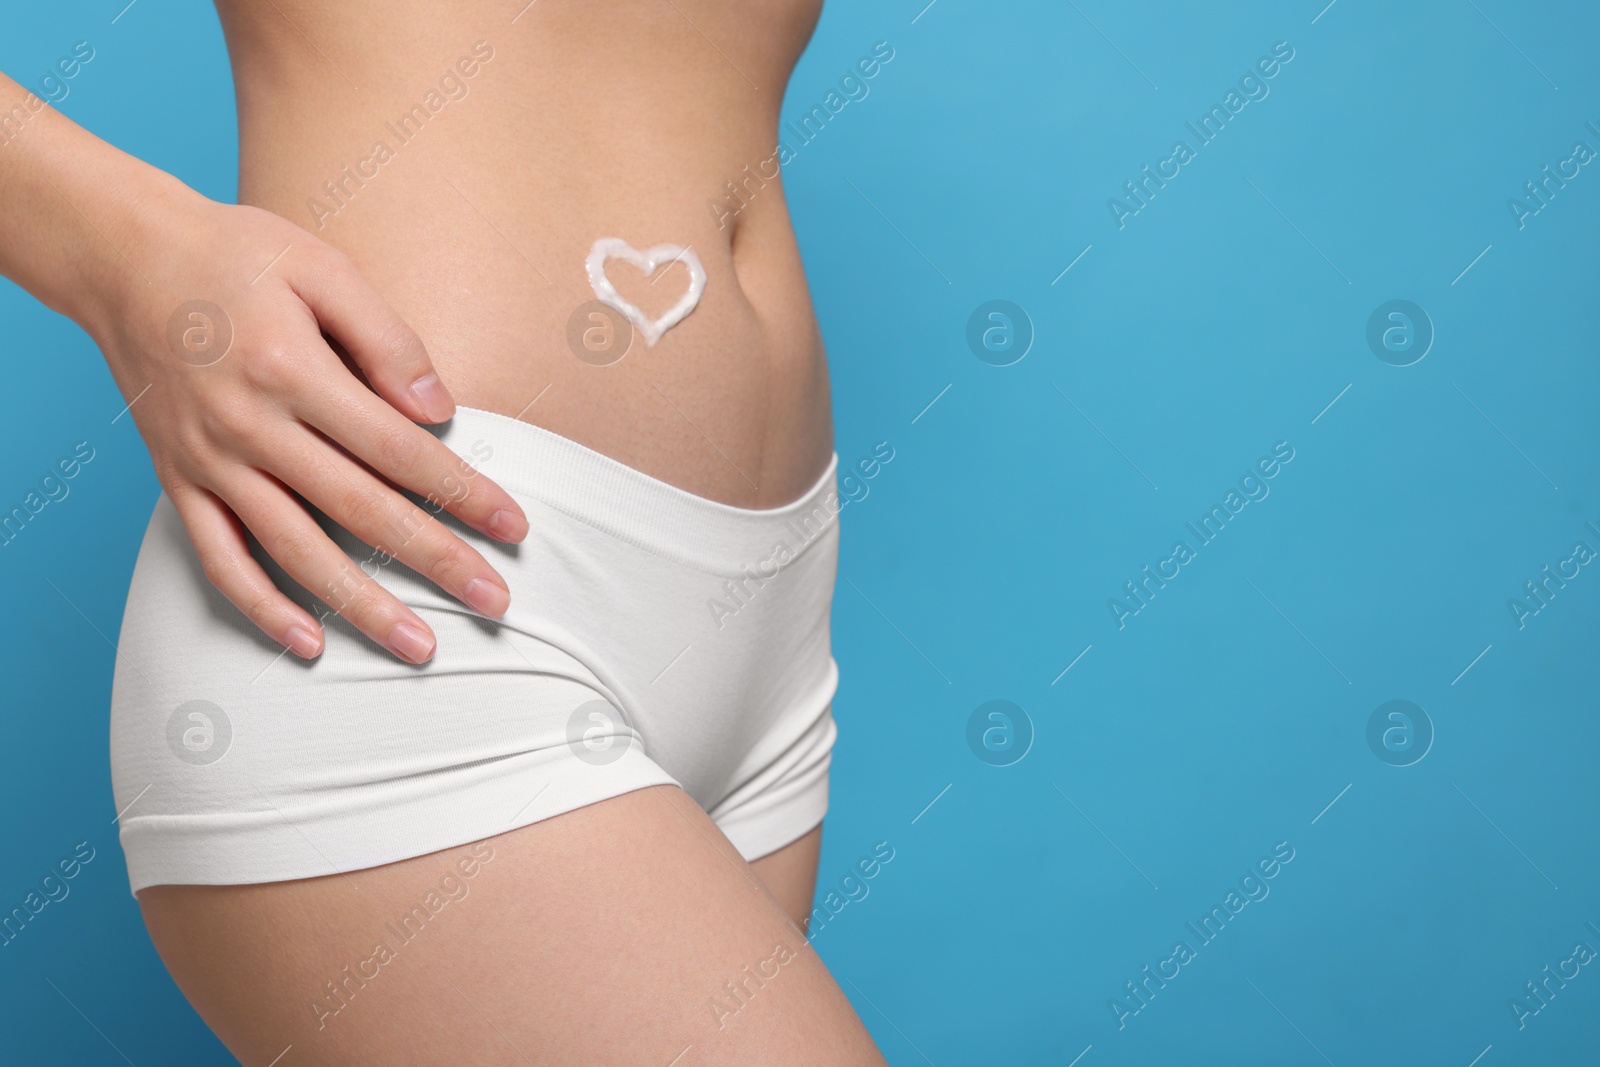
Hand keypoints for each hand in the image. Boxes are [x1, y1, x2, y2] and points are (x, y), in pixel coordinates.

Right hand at [90, 183, 529, 663]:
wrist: (121, 256)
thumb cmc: (236, 255)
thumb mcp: (319, 267)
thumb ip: (386, 338)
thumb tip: (440, 413)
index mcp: (293, 370)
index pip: (398, 449)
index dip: (461, 492)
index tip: (513, 527)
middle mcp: (249, 426)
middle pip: (360, 510)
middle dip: (435, 561)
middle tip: (495, 601)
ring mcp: (209, 461)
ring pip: (295, 550)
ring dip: (361, 606)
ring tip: (419, 647)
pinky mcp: (177, 480)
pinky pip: (217, 558)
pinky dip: (259, 606)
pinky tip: (307, 643)